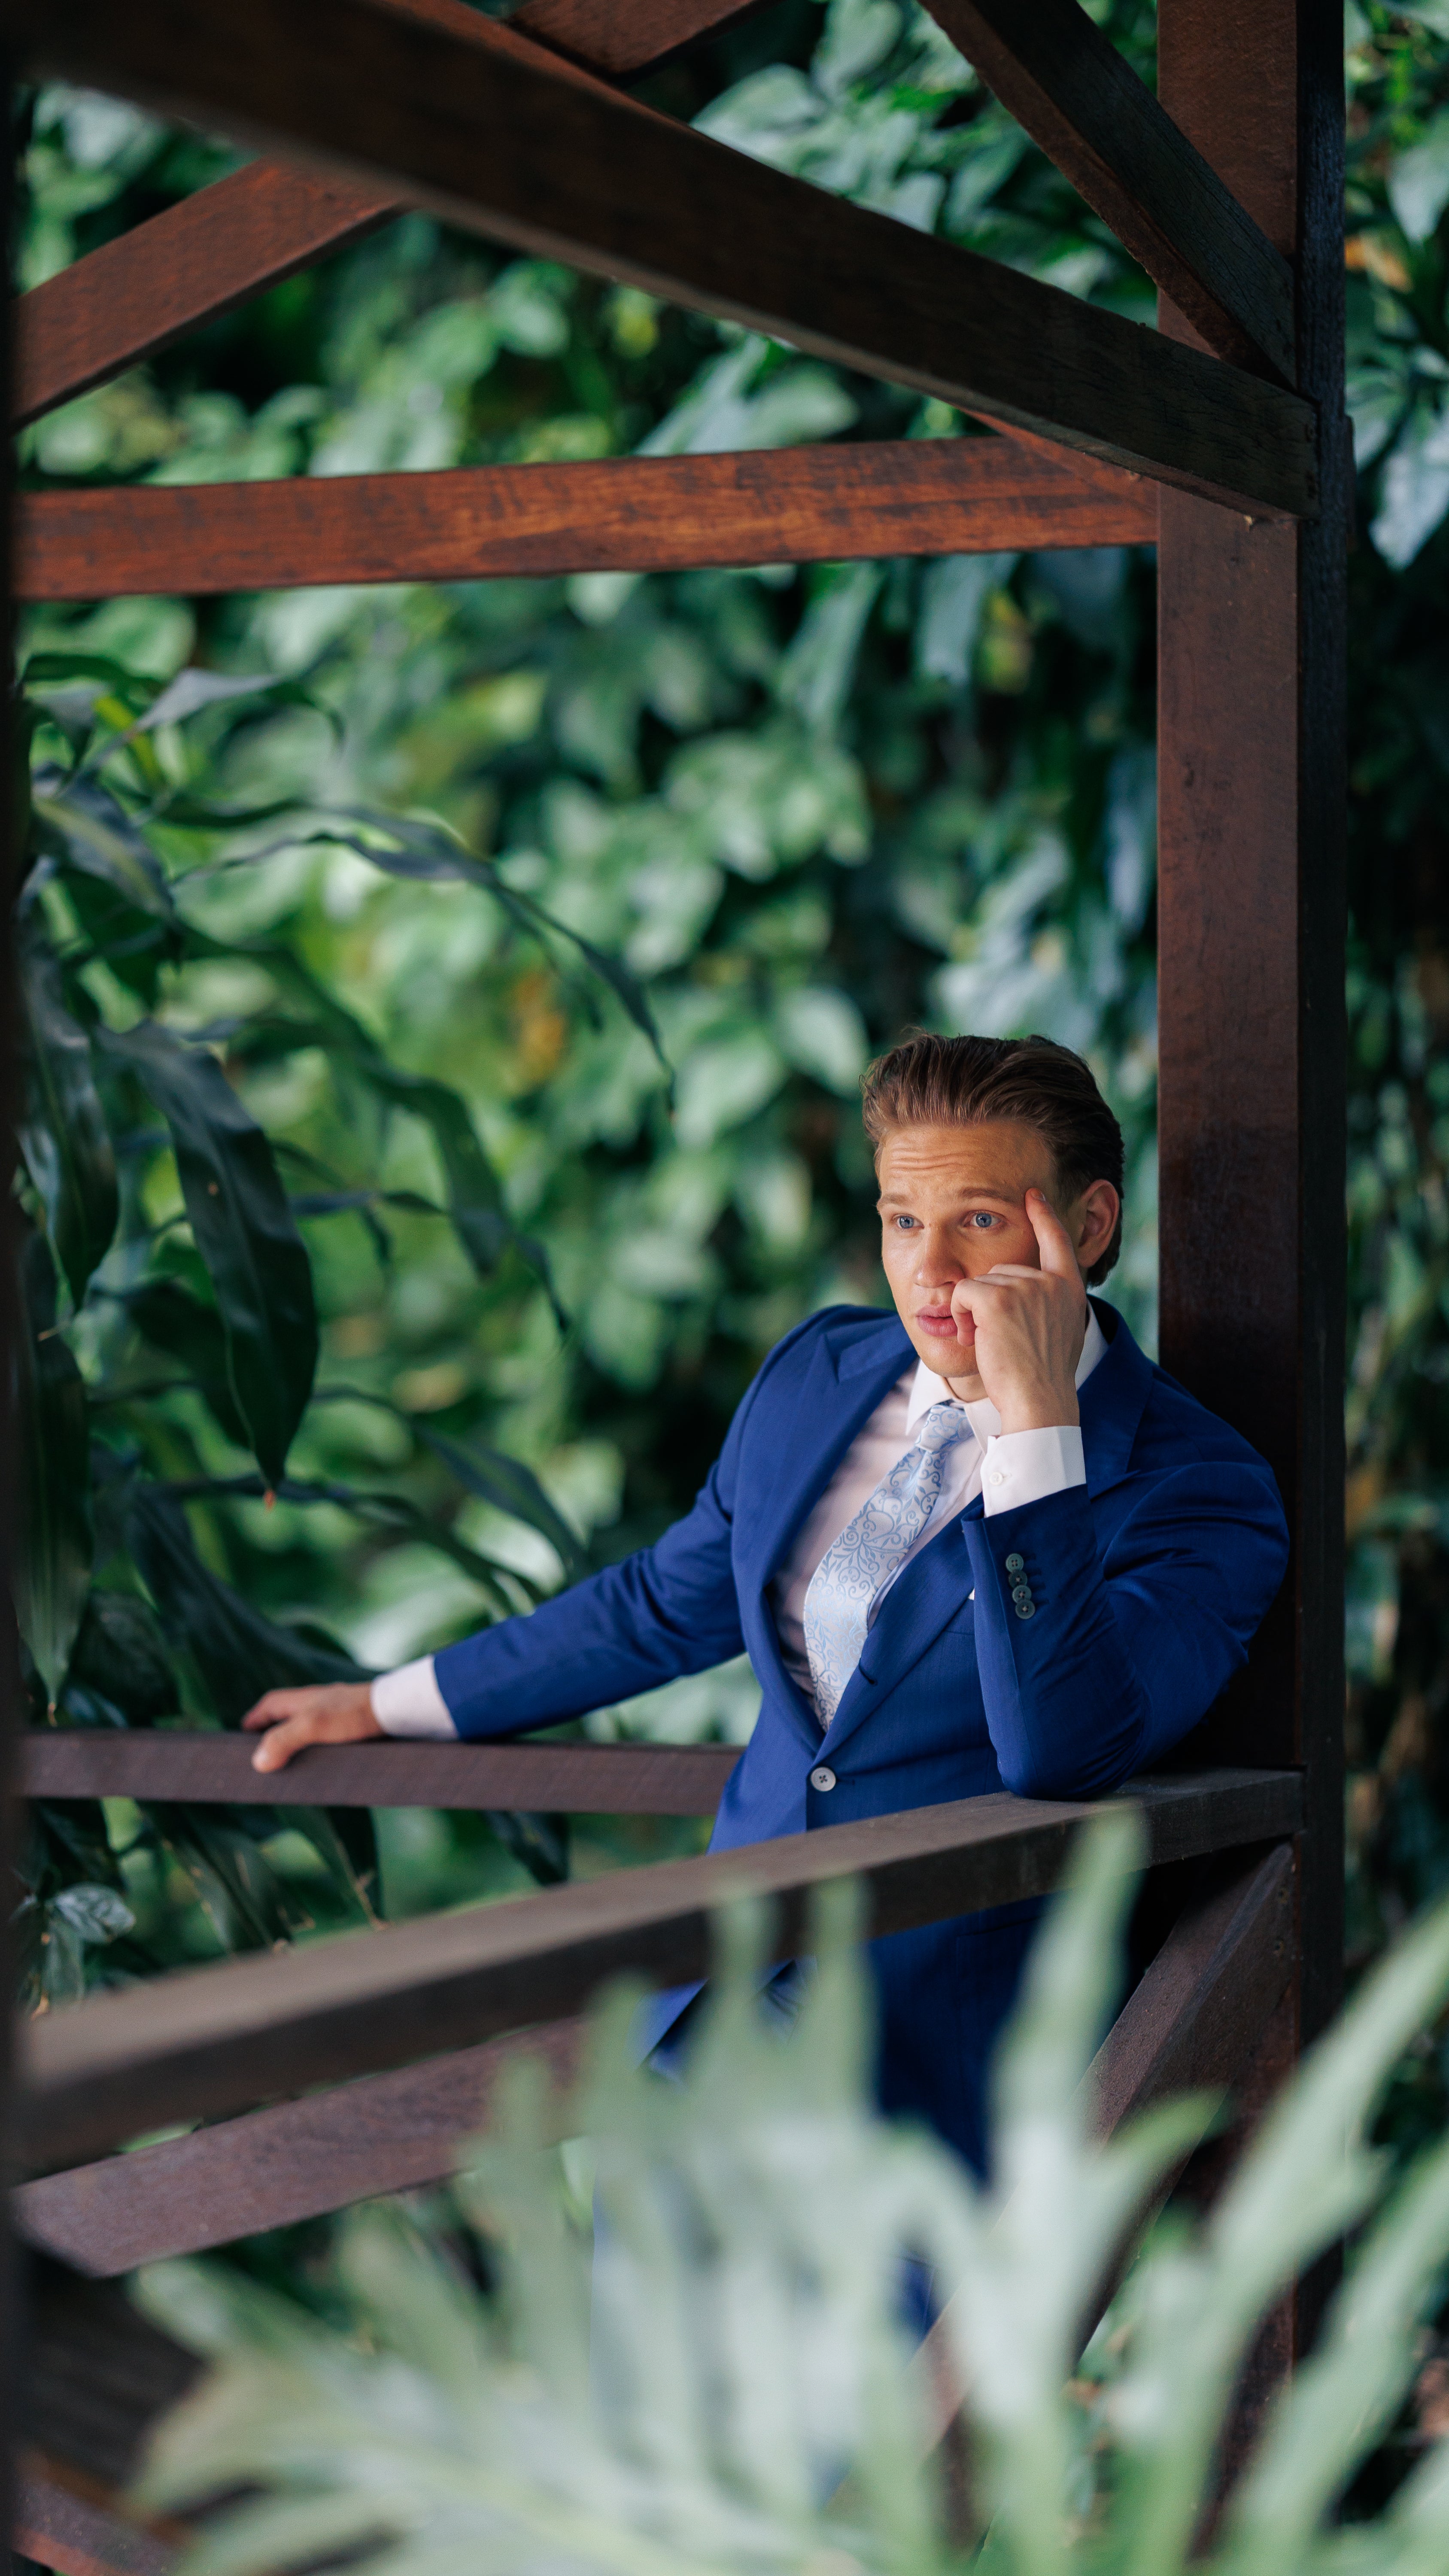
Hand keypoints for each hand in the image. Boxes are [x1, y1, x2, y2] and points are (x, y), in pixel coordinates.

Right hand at [242, 1681, 381, 1771]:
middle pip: (281, 1722)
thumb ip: (283, 1741)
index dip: (252, 1724)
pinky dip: (314, 1753)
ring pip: (302, 1733)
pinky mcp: (346, 1727)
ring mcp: (329, 1716)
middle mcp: (311, 1705)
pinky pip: (322, 1741)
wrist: (394, 1710)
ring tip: (288, 1774)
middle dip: (271, 1740)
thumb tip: (258, 1762)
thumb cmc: (351, 1713)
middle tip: (263, 1765)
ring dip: (294, 1750)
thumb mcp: (311, 1727)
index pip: (265, 1709)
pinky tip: (318, 1768)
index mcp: (297, 1700)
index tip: (240, 1744)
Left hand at [948, 1188, 1086, 1431]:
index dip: (1044, 1216)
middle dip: (990, 1302)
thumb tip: (1028, 1287)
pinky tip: (976, 1338)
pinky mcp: (997, 1299)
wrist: (1040, 1401)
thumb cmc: (1044, 1375)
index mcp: (1069, 1288)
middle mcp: (1049, 1281)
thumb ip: (1048, 1302)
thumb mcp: (1060, 1329)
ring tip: (990, 1342)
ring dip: (974, 1313)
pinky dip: (962, 1316)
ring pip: (979, 1283)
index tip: (1033, 1194)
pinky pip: (964, 1293)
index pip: (1057, 1241)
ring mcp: (1024, 1287)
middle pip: (1001, 1271)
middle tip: (999, 1338)